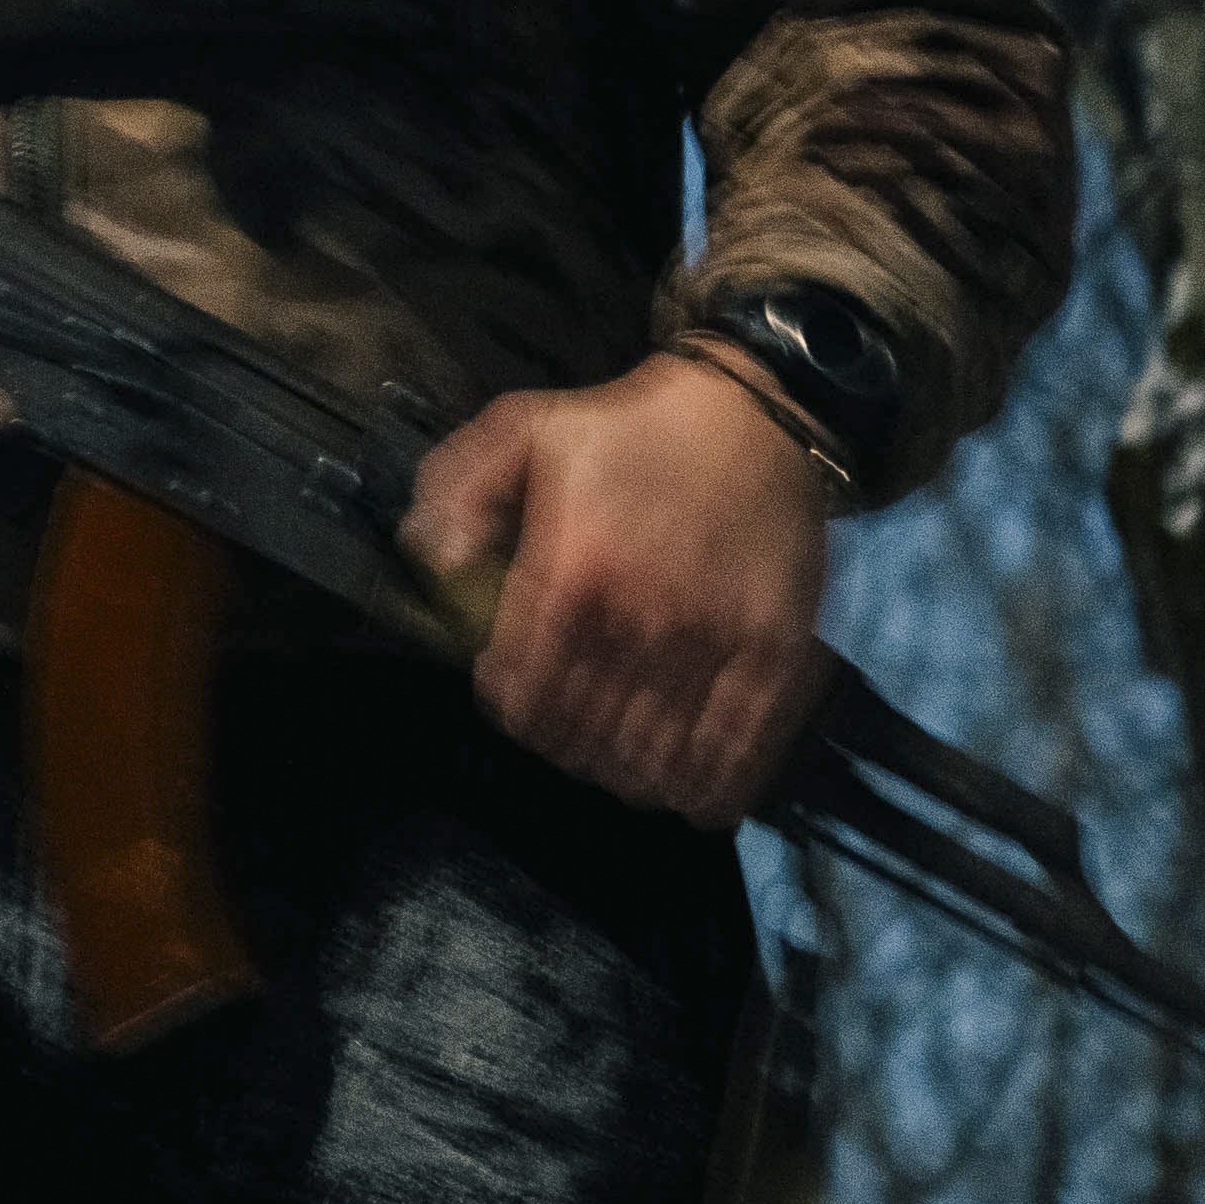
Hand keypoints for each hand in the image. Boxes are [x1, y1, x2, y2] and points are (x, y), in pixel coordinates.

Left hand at [412, 352, 836, 827]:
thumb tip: (430, 558)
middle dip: (565, 744)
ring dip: (626, 773)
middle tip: (568, 728)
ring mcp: (710, 644)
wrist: (753, 413)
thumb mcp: (522, 428)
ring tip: (619, 759)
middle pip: (582, 736)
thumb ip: (456, 489)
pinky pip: (733, 754)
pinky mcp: (774, 656)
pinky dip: (701, 790)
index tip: (516, 695)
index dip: (512, 709)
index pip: (521, 692)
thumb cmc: (629, 427)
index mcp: (571, 571)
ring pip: (651, 759)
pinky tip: (684, 791)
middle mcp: (638, 619)